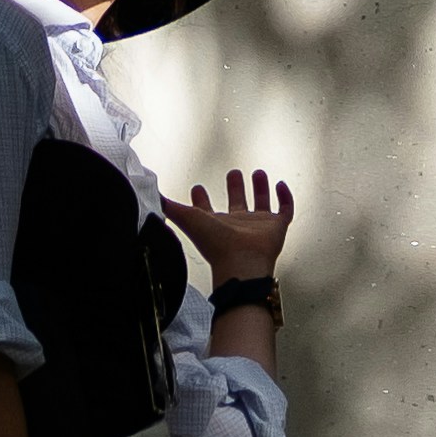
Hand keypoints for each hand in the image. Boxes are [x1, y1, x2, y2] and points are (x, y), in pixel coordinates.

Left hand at [169, 167, 294, 284]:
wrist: (242, 263)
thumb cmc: (216, 244)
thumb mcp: (188, 219)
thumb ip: (170, 207)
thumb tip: (150, 194)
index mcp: (215, 225)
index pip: (206, 211)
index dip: (201, 199)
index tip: (197, 187)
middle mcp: (236, 225)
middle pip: (236, 205)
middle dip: (235, 188)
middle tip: (233, 173)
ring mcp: (258, 226)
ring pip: (261, 205)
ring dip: (260, 189)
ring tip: (258, 173)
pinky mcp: (277, 227)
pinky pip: (285, 210)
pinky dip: (285, 198)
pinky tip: (281, 185)